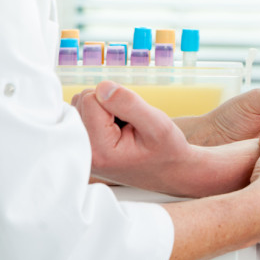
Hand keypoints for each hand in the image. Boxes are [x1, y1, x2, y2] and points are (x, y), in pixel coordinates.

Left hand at [73, 81, 253, 196]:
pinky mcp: (88, 147)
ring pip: (83, 104)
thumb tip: (103, 87)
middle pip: (82, 99)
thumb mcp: (158, 125)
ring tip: (128, 128)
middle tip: (132, 124)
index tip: (134, 118)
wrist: (177, 173)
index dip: (116, 97)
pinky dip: (102, 114)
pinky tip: (120, 131)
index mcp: (98, 150)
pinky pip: (86, 113)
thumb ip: (130, 103)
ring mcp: (85, 152)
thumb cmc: (173, 153)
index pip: (90, 97)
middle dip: (108, 102)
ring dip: (106, 108)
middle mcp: (85, 153)